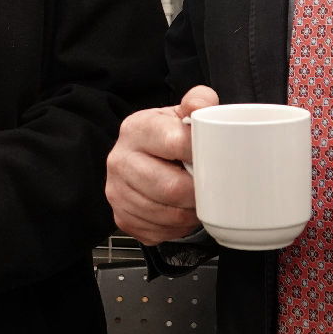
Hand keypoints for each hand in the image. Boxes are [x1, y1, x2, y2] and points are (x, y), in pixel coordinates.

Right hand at [106, 85, 220, 243]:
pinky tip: (179, 211)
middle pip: (170, 188)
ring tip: (197, 200)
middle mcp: (119, 160)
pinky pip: (157, 232)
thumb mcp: (181, 113)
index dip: (201, 154)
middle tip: (211, 188)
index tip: (215, 158)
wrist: (143, 157)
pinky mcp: (122, 217)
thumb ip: (197, 102)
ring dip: (189, 213)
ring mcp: (117, 191)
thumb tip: (202, 105)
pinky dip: (175, 228)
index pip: (174, 143)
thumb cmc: (167, 136)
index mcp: (136, 129)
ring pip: (166, 215)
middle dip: (198, 193)